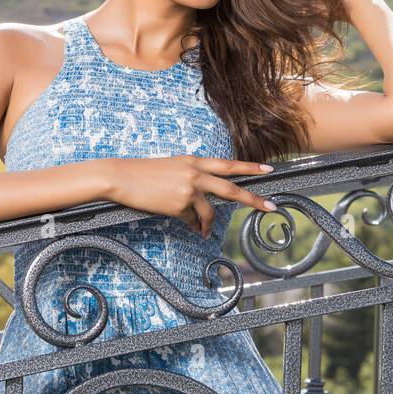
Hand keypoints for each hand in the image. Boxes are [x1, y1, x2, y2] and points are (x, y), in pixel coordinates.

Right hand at [101, 155, 276, 238]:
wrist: (121, 177)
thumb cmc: (144, 173)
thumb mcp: (173, 167)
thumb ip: (193, 177)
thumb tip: (204, 198)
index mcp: (194, 161)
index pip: (228, 164)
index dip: (249, 167)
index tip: (269, 170)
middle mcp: (195, 173)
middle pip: (231, 189)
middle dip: (253, 199)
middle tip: (271, 207)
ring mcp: (188, 190)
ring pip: (210, 212)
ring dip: (209, 225)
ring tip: (205, 232)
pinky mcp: (178, 206)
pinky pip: (191, 221)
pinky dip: (191, 226)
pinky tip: (187, 226)